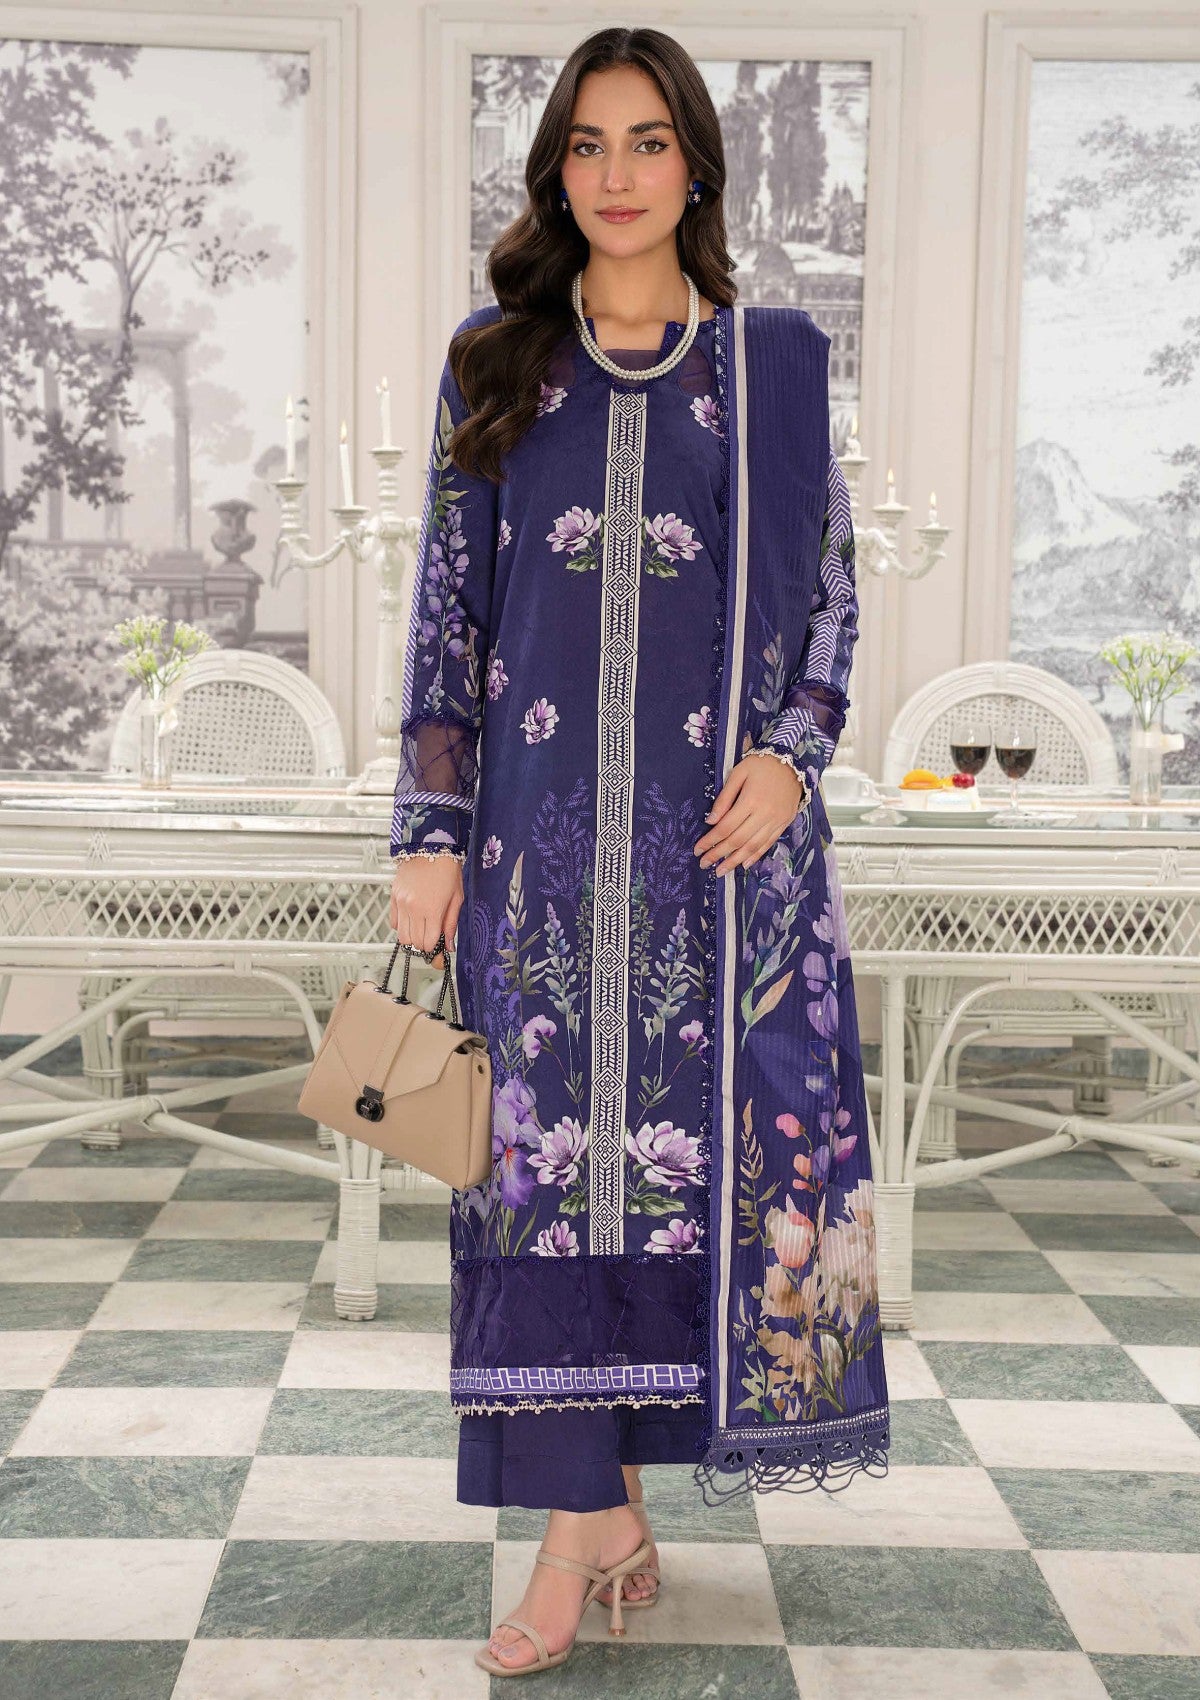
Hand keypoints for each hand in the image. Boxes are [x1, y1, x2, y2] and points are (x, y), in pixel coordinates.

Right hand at [389, 854, 463, 956]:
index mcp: (432, 910)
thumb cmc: (447, 870)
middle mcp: (414, 908)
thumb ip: (451, 924)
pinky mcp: (394, 897)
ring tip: (421, 928)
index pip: (428, 943)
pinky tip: (412, 919)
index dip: (433, 948)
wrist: (430, 847)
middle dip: (423, 944)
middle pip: (413, 942)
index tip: (438, 945)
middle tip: (430, 937)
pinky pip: (393, 922)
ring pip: (401, 936)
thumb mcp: (456, 898)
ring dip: (412, 937)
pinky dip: (402, 926)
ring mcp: (401, 903)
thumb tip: (449, 946)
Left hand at [694, 752, 805, 875]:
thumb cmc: (761, 765)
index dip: (710, 841)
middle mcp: (764, 814)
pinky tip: (744, 864)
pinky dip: (755, 856)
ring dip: (735, 861)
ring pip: (753, 846)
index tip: (698, 850)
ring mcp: (776, 821)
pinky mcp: (784, 823)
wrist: (793, 762)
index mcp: (750, 800)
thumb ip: (724, 798)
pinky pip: (768, 843)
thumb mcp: (738, 774)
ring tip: (721, 872)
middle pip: (738, 840)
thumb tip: (710, 821)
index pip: (725, 827)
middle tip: (704, 864)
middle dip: (719, 854)